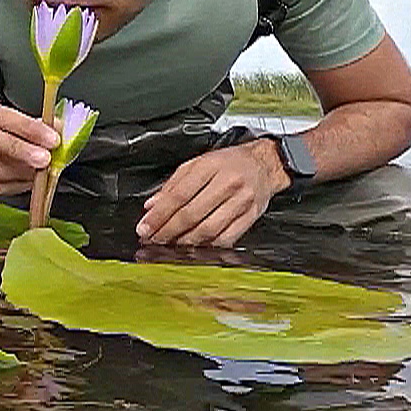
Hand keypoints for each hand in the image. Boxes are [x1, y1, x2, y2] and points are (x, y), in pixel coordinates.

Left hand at [136, 141, 289, 245]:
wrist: (265, 164)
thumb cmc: (230, 163)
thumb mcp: (198, 163)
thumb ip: (173, 184)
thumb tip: (152, 206)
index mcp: (211, 166)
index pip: (179, 195)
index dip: (159, 215)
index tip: (145, 227)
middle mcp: (228, 183)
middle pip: (191, 214)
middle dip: (167, 231)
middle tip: (153, 239)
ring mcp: (242, 201)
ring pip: (208, 230)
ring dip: (184, 242)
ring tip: (170, 245)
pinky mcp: (251, 217)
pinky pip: (226, 239)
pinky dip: (206, 246)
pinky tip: (194, 247)